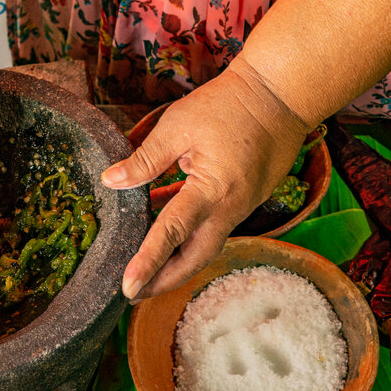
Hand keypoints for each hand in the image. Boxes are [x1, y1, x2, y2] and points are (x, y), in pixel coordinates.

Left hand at [102, 57, 311, 299]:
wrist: (280, 97)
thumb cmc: (229, 105)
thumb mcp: (178, 125)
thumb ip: (145, 159)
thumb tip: (111, 181)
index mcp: (212, 189)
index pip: (172, 233)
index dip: (147, 262)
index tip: (127, 286)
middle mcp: (230, 207)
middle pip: (196, 258)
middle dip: (165, 281)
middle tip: (134, 293)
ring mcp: (241, 207)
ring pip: (206, 246)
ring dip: (177, 262)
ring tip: (146, 272)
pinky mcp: (244, 201)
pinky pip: (213, 227)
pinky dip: (189, 237)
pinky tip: (163, 231)